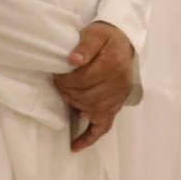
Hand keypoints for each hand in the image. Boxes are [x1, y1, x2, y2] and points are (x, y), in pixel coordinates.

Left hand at [56, 22, 137, 152]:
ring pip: (93, 112)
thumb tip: (73, 60)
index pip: (83, 79)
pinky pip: (104, 127)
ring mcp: (118, 98)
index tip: (56, 74)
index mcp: (113, 66)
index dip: (66, 79)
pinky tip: (75, 146)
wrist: (123, 41)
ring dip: (75, 106)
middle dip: (68, 92)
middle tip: (58, 83)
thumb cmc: (106, 37)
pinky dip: (89, 137)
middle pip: (87, 97)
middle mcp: (118, 85)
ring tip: (66, 96)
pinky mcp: (116, 106)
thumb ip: (85, 46)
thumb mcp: (95, 34)